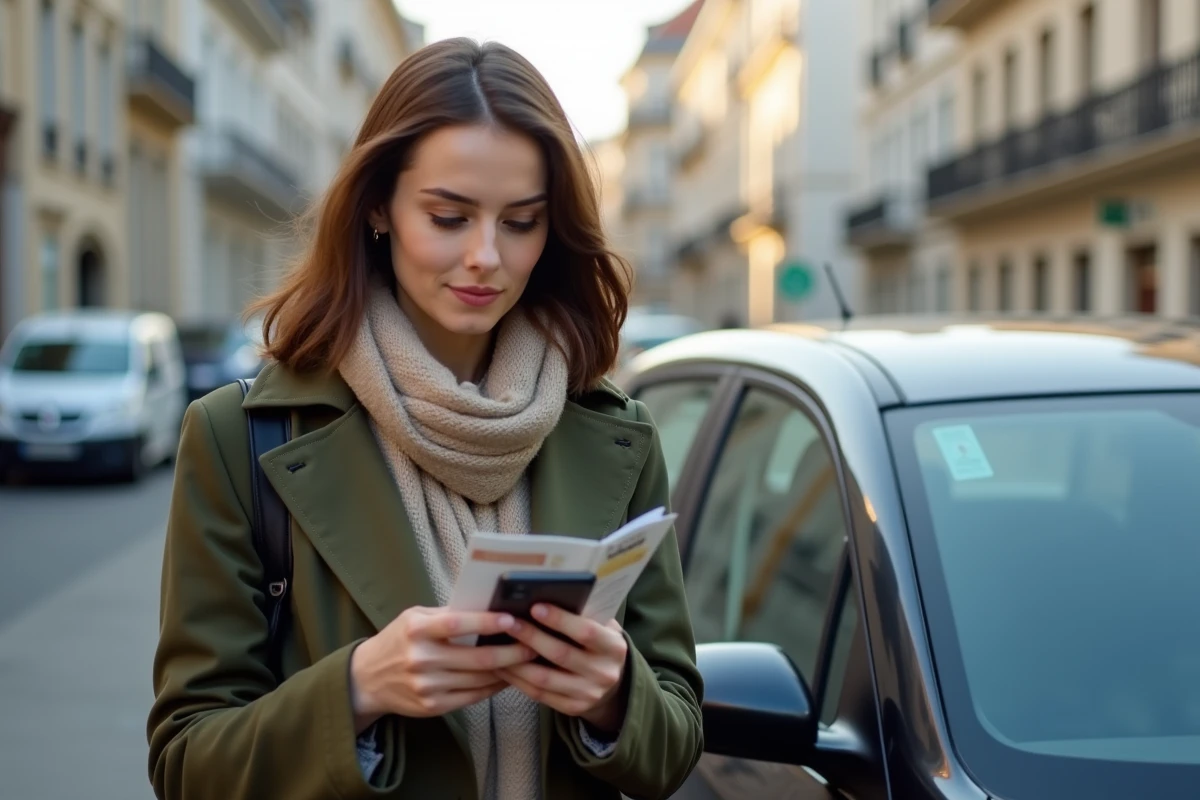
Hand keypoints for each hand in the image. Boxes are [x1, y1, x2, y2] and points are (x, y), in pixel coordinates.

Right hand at [349, 607, 535, 731]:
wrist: (367, 679)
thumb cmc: (398, 640)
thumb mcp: (415, 618)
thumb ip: (447, 614)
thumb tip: (488, 605)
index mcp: (417, 630)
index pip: (458, 624)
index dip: (488, 622)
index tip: (512, 619)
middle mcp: (422, 659)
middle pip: (478, 658)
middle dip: (512, 652)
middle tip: (534, 644)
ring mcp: (427, 686)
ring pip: (480, 679)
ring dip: (508, 671)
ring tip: (526, 660)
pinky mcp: (433, 706)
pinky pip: (473, 697)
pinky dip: (493, 687)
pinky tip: (506, 678)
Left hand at [496, 604, 628, 732]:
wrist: (612, 685)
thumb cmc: (598, 644)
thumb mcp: (601, 628)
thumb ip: (583, 615)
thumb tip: (545, 596)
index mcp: (614, 648)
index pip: (586, 631)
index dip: (560, 620)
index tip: (534, 607)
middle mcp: (604, 673)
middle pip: (561, 655)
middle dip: (531, 637)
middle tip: (508, 622)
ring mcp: (588, 694)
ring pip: (545, 679)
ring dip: (517, 661)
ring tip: (498, 645)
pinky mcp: (572, 708)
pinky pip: (539, 695)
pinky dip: (518, 680)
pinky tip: (503, 666)